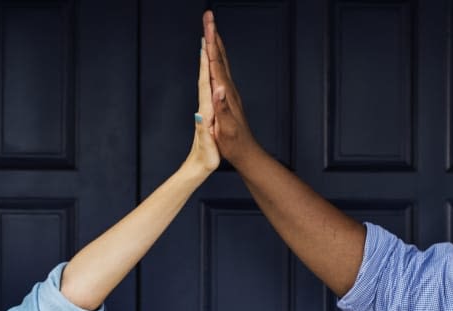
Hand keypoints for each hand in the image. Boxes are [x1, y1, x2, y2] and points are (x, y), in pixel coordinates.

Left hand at [188, 38, 219, 173]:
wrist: (196, 168)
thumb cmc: (204, 159)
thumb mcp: (206, 145)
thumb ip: (203, 128)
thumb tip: (201, 110)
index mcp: (206, 111)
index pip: (205, 82)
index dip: (205, 63)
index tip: (206, 43)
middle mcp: (204, 105)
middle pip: (204, 73)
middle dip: (205, 51)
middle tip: (207, 28)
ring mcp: (206, 107)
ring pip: (206, 76)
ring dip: (207, 57)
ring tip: (208, 39)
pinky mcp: (208, 111)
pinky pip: (209, 85)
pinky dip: (210, 72)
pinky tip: (211, 66)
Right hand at [202, 11, 260, 163]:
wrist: (246, 152)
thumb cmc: (234, 144)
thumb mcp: (226, 129)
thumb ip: (221, 109)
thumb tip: (218, 89)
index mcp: (224, 93)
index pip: (215, 63)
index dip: (209, 43)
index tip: (206, 26)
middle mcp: (228, 88)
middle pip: (219, 55)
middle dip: (213, 34)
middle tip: (208, 16)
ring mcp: (229, 91)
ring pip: (221, 60)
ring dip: (215, 42)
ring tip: (210, 28)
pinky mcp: (227, 96)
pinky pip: (221, 70)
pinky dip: (216, 57)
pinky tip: (213, 56)